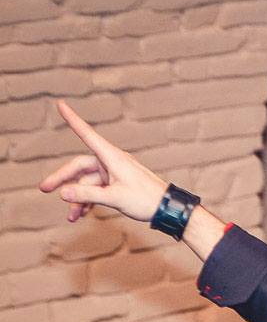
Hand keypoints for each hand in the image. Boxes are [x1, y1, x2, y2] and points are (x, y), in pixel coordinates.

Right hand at [38, 100, 167, 223]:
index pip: (87, 135)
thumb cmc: (146, 200)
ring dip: (78, 198)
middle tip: (44, 189)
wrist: (167, 209)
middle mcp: (111, 162)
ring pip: (88, 182)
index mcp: (112, 157)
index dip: (73, 120)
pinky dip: (88, 200)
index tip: (61, 104)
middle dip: (63, 179)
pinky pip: (97, 190)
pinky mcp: (117, 184)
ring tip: (71, 217)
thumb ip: (87, 195)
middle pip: (80, 166)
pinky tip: (81, 214)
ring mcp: (114, 173)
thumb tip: (62, 193)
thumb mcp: (114, 198)